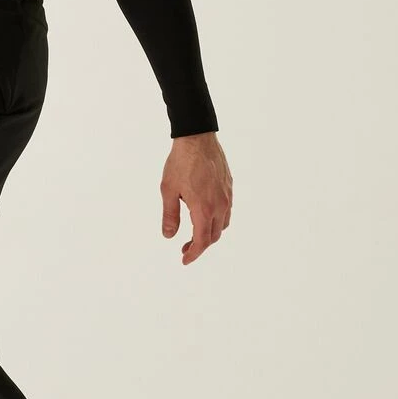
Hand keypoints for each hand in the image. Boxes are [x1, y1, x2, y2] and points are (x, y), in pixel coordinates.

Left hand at [160, 131, 231, 263]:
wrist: (198, 139)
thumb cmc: (181, 163)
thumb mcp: (168, 190)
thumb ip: (170, 215)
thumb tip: (169, 236)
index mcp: (204, 208)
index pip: (202, 240)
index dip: (194, 253)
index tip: (184, 260)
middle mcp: (220, 205)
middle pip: (214, 236)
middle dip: (200, 246)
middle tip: (185, 248)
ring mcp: (227, 196)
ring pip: (223, 224)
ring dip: (210, 234)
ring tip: (195, 234)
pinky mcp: (229, 187)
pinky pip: (227, 211)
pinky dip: (217, 220)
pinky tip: (205, 216)